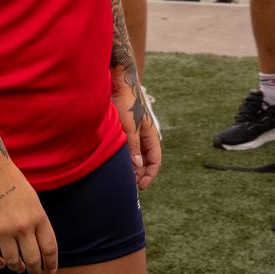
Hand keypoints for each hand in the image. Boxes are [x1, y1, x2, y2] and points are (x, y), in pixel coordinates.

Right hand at [0, 165, 56, 272]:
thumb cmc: (15, 185)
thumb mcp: (34, 202)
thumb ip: (38, 224)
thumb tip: (40, 248)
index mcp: (39, 217)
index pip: (50, 248)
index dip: (52, 263)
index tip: (50, 271)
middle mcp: (23, 226)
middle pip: (33, 259)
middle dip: (34, 270)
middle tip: (33, 273)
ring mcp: (3, 230)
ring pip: (13, 261)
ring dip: (16, 268)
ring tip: (18, 268)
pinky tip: (1, 264)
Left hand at [113, 76, 163, 190]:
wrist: (120, 86)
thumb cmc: (127, 105)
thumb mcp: (130, 127)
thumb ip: (134, 147)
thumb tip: (137, 165)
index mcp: (151, 136)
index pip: (155, 161)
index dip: (150, 175)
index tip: (141, 186)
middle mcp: (145, 138)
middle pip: (146, 161)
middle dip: (140, 174)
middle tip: (128, 183)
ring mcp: (136, 135)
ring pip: (137, 157)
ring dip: (132, 167)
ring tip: (123, 175)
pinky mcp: (127, 132)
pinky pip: (129, 150)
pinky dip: (126, 158)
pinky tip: (118, 164)